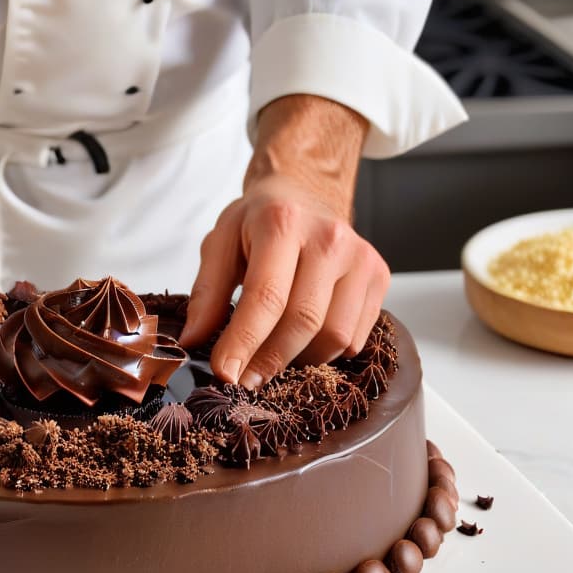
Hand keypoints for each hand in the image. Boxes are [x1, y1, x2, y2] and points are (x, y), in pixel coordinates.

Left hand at [179, 95, 389, 387]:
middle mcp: (329, 237)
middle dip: (269, 361)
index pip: (266, 296)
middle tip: (244, 380)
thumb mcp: (221, 240)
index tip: (225, 374)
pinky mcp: (379, 276)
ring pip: (334, 337)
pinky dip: (326, 353)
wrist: (306, 192)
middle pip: (302, 321)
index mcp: (282, 223)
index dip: (243, 342)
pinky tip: (301, 342)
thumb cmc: (258, 221)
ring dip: (298, 361)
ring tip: (270, 359)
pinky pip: (355, 337)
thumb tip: (193, 340)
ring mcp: (361, 257)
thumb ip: (207, 291)